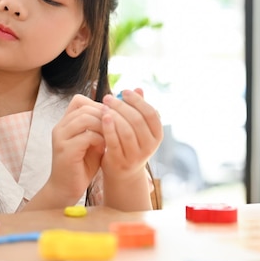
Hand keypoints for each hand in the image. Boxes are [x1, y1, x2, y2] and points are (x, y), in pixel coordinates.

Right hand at [28, 95, 104, 209]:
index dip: (97, 105)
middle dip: (103, 115)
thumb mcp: (91, 142)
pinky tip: (105, 147)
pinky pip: (87, 136)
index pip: (79, 100)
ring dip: (102, 125)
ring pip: (85, 119)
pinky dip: (100, 139)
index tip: (110, 117)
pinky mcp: (65, 150)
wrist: (66, 189)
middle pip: (84, 108)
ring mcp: (61, 138)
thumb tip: (116, 113)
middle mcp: (60, 128)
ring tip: (111, 135)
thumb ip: (98, 128)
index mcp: (65, 123)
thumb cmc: (81, 166)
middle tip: (115, 125)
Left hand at [100, 88, 162, 210]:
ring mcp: (135, 156)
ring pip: (126, 131)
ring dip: (114, 116)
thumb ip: (138, 109)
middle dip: (122, 106)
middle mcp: (149, 147)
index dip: (137, 101)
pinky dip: (108, 128)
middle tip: (108, 97)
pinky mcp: (120, 162)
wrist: (122, 172)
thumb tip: (139, 88)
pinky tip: (102, 117)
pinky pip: (114, 142)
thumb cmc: (129, 143)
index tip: (124, 91)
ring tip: (103, 106)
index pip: (150, 114)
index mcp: (157, 135)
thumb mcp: (138, 128)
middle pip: (137, 121)